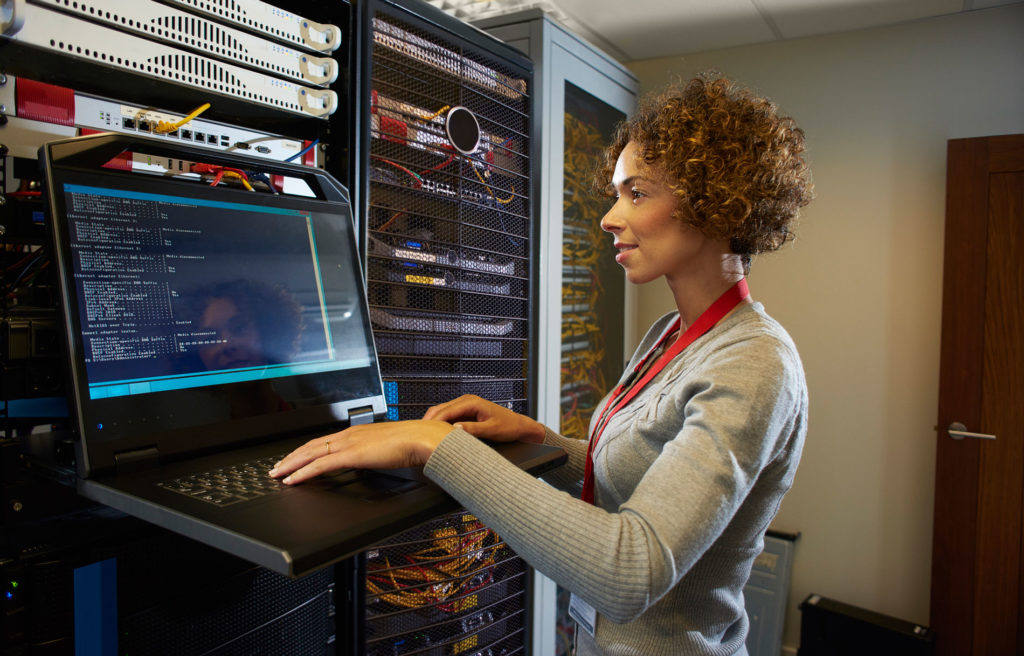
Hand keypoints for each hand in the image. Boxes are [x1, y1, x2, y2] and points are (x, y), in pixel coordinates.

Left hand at [269, 420, 452, 484]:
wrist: (422, 438)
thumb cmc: (413, 443)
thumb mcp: (388, 447)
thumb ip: (376, 452)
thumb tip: (373, 460)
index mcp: (358, 432)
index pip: (324, 441)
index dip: (306, 450)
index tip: (295, 457)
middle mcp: (349, 434)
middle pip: (311, 446)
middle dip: (291, 457)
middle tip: (276, 467)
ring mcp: (348, 443)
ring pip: (310, 454)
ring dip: (291, 464)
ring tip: (277, 474)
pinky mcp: (351, 455)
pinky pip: (320, 465)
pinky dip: (302, 473)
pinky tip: (292, 480)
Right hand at [423, 394, 543, 442]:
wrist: (518, 425)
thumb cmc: (508, 426)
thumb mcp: (491, 430)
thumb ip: (473, 430)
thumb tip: (456, 430)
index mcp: (471, 402)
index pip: (446, 411)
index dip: (434, 421)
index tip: (424, 430)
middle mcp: (467, 401)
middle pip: (441, 409)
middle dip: (429, 420)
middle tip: (417, 432)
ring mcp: (466, 405)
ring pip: (443, 412)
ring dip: (434, 421)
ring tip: (423, 434)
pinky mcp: (466, 411)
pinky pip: (449, 416)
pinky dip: (441, 423)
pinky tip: (436, 432)